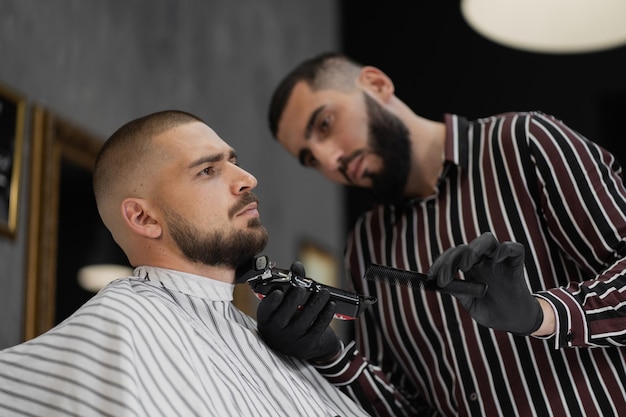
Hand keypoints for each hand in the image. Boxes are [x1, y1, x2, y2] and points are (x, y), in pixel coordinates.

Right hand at [256, 261, 340, 361]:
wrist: (301, 344)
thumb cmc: (290, 317)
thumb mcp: (286, 303)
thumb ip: (291, 283)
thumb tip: (297, 266)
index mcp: (267, 319)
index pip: (265, 310)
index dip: (271, 302)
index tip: (278, 292)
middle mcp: (276, 332)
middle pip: (284, 316)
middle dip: (294, 301)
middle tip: (302, 289)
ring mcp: (292, 341)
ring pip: (304, 321)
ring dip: (315, 304)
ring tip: (324, 292)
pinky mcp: (307, 345)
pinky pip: (317, 328)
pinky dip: (325, 315)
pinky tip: (331, 305)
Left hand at [427, 233, 542, 335]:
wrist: (514, 321)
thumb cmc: (491, 311)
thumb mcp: (471, 303)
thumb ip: (459, 292)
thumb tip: (439, 284)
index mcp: (470, 267)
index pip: (453, 255)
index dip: (440, 263)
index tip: (430, 277)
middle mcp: (483, 260)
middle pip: (465, 247)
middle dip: (451, 260)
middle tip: (444, 278)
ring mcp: (500, 261)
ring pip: (487, 240)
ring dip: (473, 249)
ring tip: (465, 266)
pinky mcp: (517, 264)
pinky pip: (514, 248)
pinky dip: (504, 249)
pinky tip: (495, 259)